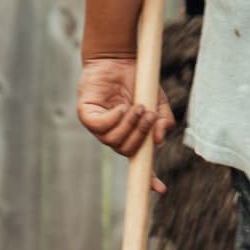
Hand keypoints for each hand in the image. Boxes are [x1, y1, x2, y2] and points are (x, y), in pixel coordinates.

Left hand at [77, 57, 175, 192]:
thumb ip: (162, 120)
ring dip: (129, 125)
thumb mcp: (158, 101)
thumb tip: (159, 140)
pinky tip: (121, 106)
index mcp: (131, 135)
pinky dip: (114, 118)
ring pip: (113, 141)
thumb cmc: (138, 81)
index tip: (160, 190)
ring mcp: (100, 126)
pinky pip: (100, 127)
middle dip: (140, 135)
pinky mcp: (87, 115)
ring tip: (138, 107)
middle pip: (126, 150)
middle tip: (149, 114)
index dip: (148, 178)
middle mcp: (114, 134)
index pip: (138, 161)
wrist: (120, 59)